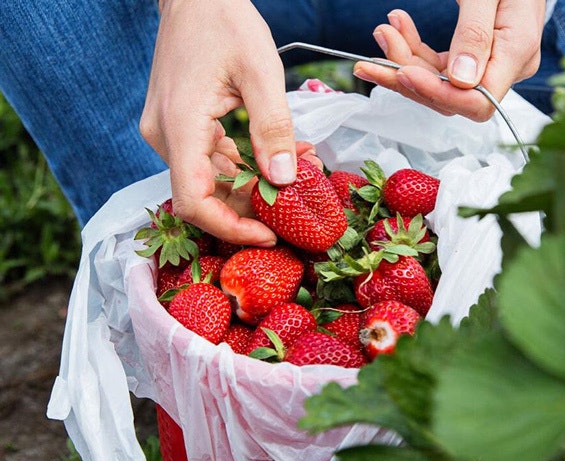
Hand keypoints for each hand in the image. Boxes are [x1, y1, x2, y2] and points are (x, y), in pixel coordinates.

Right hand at [140, 0, 296, 244]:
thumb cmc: (225, 21)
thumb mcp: (261, 72)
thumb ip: (273, 128)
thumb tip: (283, 180)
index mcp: (179, 126)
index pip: (193, 201)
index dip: (230, 227)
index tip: (268, 234)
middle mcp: (165, 136)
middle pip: (203, 196)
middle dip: (252, 206)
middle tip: (297, 203)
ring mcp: (169, 132)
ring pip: (209, 181)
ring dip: (253, 185)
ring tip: (299, 172)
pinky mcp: (180, 126)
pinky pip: (210, 161)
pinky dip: (244, 166)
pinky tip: (279, 156)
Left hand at [353, 1, 544, 120]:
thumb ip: (476, 34)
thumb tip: (460, 80)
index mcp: (517, 54)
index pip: (478, 101)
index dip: (438, 94)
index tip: (403, 73)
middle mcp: (504, 68)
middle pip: (450, 96)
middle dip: (409, 76)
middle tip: (382, 43)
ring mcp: (487, 65)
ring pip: (437, 82)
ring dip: (404, 60)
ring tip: (385, 31)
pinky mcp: (471, 58)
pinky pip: (437, 66)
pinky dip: (413, 49)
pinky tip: (399, 27)